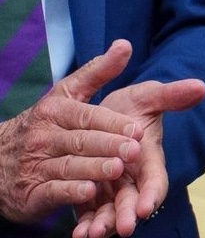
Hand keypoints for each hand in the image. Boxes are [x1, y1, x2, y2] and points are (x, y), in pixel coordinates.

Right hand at [0, 39, 146, 225]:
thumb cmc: (45, 126)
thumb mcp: (66, 95)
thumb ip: (97, 73)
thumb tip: (125, 45)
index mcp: (55, 111)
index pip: (86, 116)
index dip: (112, 123)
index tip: (139, 129)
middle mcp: (44, 136)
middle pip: (80, 140)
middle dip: (108, 145)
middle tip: (135, 150)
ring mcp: (37, 164)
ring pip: (68, 165)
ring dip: (93, 168)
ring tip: (118, 169)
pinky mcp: (33, 191)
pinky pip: (53, 190)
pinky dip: (70, 191)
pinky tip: (88, 192)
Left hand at [72, 72, 204, 237]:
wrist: (104, 117)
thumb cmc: (129, 108)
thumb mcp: (147, 97)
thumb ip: (171, 96)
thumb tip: (201, 87)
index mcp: (148, 159)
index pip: (156, 180)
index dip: (152, 194)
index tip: (147, 207)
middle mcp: (133, 178)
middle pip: (134, 201)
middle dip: (129, 215)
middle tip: (124, 228)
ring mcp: (113, 189)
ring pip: (111, 211)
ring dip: (105, 224)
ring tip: (92, 234)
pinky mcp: (94, 195)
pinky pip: (90, 212)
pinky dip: (86, 224)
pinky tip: (78, 234)